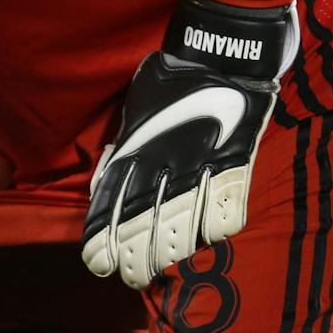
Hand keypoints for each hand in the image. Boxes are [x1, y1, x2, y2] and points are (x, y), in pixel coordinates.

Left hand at [82, 0, 297, 289]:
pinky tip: (205, 239)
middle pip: (146, 226)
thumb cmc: (170, 81)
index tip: (97, 264)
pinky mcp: (235, 168)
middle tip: (130, 276)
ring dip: (171, 253)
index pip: (113, 203)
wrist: (221, 56)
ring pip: (184, 228)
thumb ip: (120, 150)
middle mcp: (165, 164)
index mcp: (135, 147)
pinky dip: (215, 230)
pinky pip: (226, 214)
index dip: (104, 237)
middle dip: (135, 258)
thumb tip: (101, 185)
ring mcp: (201, 169)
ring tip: (161, 269)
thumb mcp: (134, 111)